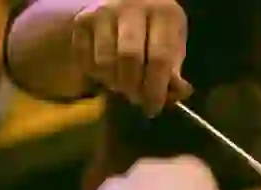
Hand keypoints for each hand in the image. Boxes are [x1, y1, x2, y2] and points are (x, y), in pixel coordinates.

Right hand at [71, 0, 190, 115]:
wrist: (127, 2)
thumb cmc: (156, 29)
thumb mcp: (173, 43)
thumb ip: (174, 69)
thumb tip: (177, 94)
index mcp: (163, 13)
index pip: (159, 57)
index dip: (156, 88)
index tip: (153, 107)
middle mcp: (132, 6)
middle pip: (129, 57)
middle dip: (134, 87)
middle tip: (137, 99)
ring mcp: (104, 11)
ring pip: (105, 60)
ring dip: (114, 83)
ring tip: (124, 86)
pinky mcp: (83, 19)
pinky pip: (85, 58)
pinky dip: (96, 75)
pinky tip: (108, 75)